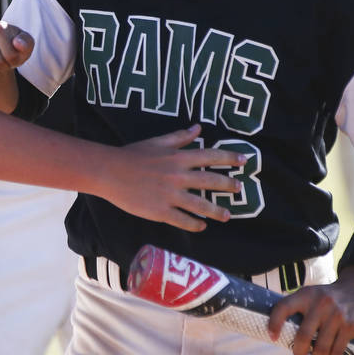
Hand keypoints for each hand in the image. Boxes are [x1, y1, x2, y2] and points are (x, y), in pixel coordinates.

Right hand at [102, 124, 248, 230]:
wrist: (109, 172)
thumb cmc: (132, 155)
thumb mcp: (157, 142)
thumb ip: (179, 137)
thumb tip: (198, 128)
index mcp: (178, 158)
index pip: (211, 156)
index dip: (229, 158)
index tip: (244, 161)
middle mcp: (178, 176)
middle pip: (211, 182)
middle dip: (228, 186)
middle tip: (239, 189)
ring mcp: (171, 195)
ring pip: (201, 205)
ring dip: (217, 211)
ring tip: (227, 215)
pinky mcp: (161, 211)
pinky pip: (183, 220)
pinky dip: (195, 224)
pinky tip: (201, 226)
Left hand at [267, 265, 353, 354]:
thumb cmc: (326, 297)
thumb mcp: (310, 294)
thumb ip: (296, 309)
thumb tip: (279, 333)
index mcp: (305, 295)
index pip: (283, 308)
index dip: (274, 324)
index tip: (273, 337)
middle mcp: (320, 304)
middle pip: (303, 336)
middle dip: (298, 352)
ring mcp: (337, 315)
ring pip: (321, 348)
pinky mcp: (350, 326)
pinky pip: (338, 350)